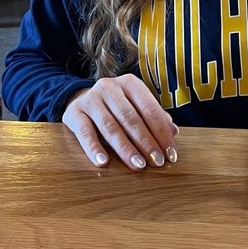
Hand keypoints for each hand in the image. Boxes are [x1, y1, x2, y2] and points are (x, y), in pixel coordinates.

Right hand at [62, 75, 177, 170]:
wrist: (80, 99)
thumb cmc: (115, 106)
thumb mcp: (135, 106)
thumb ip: (153, 117)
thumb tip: (174, 132)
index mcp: (129, 83)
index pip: (149, 109)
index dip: (162, 132)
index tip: (170, 153)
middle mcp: (109, 87)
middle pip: (131, 118)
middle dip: (146, 142)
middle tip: (157, 162)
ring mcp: (90, 99)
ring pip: (111, 127)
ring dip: (126, 148)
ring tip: (138, 165)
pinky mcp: (74, 113)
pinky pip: (85, 133)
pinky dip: (94, 149)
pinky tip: (103, 163)